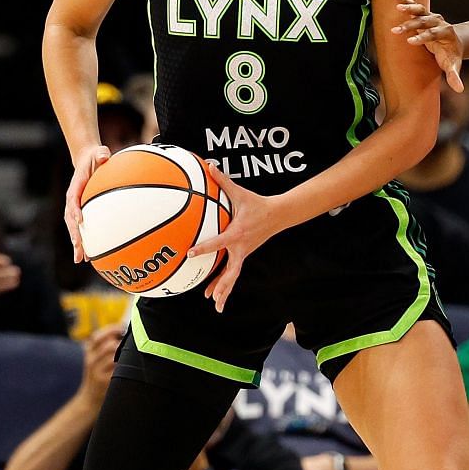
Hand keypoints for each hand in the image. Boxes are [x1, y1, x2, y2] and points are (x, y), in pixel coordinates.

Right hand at [64, 143, 111, 263]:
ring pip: (74, 228)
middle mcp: (72, 201)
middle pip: (71, 220)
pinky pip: (81, 229)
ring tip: (81, 259)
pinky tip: (90, 256)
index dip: (75, 210)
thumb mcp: (98, 153)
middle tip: (79, 249)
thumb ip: (101, 154)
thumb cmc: (95, 157)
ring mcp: (76, 208)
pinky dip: (84, 241)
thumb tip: (104, 155)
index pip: (73, 200)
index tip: (80, 220)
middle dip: (74, 235)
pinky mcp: (81, 213)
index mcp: (75, 188)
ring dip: (77, 243)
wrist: (88, 161)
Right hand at [77, 321, 124, 403]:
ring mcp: (97, 371)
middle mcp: (91, 360)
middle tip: (129, 345)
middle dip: (122, 343)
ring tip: (128, 357)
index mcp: (89, 351)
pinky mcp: (104, 381)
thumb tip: (122, 329)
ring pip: (114, 356)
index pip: (98, 335)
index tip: (122, 328)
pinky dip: (124, 366)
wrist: (89, 399)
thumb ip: (104, 346)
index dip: (112, 329)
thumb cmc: (97, 375)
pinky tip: (127, 367)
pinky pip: (118, 369)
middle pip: (109, 344)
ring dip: (124, 354)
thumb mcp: (95, 359)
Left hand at [186, 164, 286, 312]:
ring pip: (232, 276)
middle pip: (231, 271)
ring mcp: (243, 253)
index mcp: (237, 234)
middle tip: (210, 297)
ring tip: (215, 304)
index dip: (204, 248)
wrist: (278, 215)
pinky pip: (233, 271)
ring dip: (223, 290)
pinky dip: (224, 282)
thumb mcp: (240, 192)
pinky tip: (214, 292)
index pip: (218, 243)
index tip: (190, 253)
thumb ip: (223, 180)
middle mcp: (240, 248)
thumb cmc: (257, 203)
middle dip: (221, 285)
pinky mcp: (244, 255)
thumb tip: (209, 165)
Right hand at [389, 0, 465, 92]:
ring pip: (421, 10)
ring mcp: (432, 16)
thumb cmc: (452, 56)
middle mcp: (440, 22)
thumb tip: (460, 89)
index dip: (422, 38)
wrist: (455, 41)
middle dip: (410, 25)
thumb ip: (455, 76)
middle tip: (396, 31)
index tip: (410, 41)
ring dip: (409, 8)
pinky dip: (406, 0)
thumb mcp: (453, 65)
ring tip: (397, 7)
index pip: (433, 35)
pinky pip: (415, 5)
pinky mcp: (425, 13)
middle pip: (425, 22)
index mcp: (446, 34)